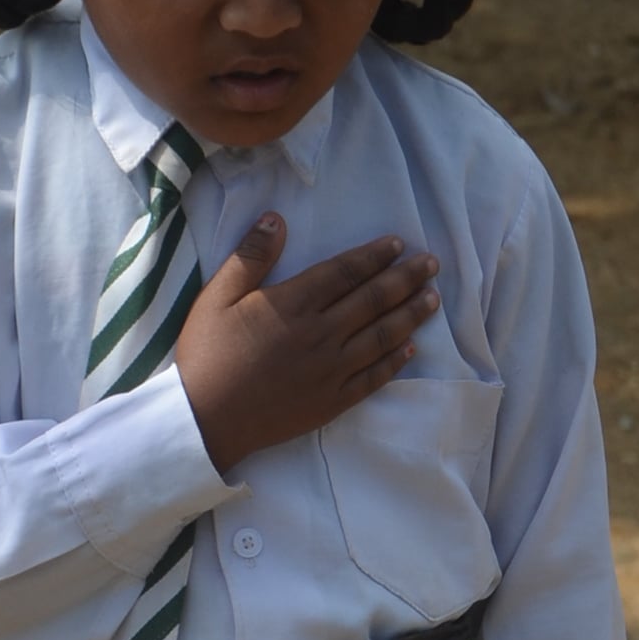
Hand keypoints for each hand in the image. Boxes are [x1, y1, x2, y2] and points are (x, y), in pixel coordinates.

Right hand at [173, 213, 439, 470]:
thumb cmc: (206, 355)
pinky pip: (372, 379)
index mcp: (292, 304)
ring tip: (432, 299)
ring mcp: (330, 370)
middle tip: (432, 264)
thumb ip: (250, 257)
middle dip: (406, 279)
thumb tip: (275, 219)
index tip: (398, 244)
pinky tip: (411, 349)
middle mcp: (320, 334)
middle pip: (373, 300)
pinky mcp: (331, 401)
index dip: (374, 256)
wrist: (205, 420)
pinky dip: (394, 362)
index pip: (345, 272)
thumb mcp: (216, 297)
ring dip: (410, 316)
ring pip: (381, 337)